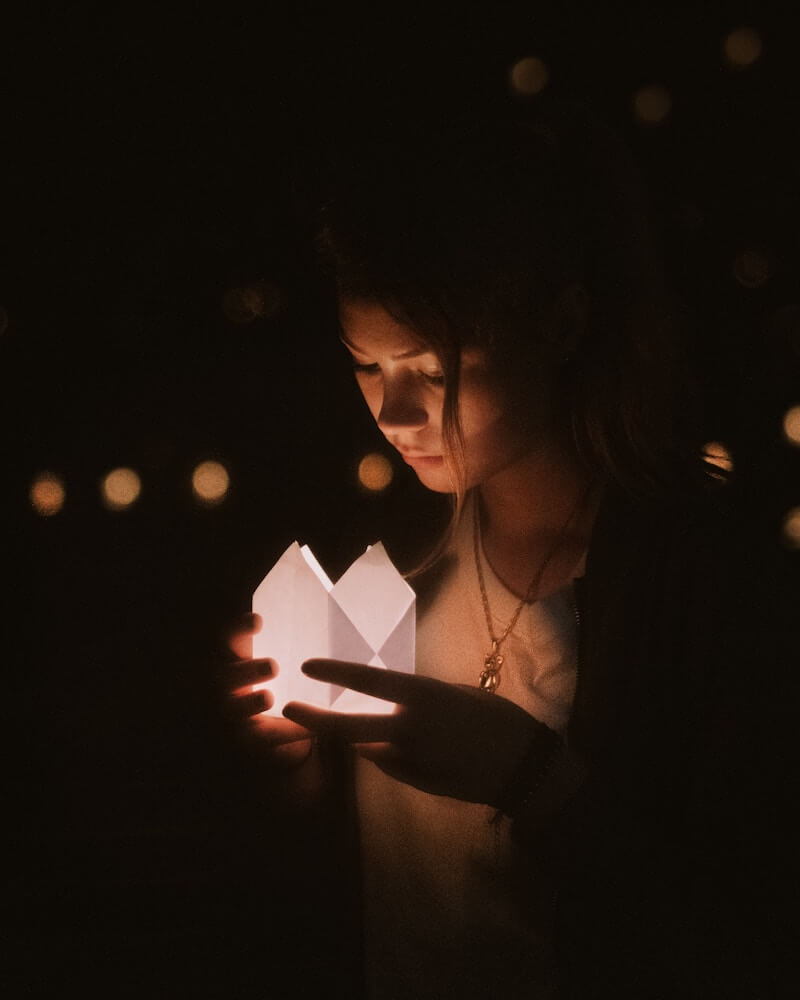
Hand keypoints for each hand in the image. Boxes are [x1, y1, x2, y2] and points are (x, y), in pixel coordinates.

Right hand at [227, 614, 311, 766]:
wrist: (294, 724)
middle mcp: (229, 685)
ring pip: (231, 710)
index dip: (238, 629)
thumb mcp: (294, 656)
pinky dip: (279, 734)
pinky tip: (303, 731)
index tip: (259, 621)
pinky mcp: (248, 741)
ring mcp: (234, 714)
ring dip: (247, 704)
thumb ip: (303, 638)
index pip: (229, 638)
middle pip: (222, 677)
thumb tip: (335, 603)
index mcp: (238, 658)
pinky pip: (258, 740)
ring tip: (267, 697)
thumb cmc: (293, 679)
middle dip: (244, 671)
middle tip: (272, 666)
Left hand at [283, 659, 554, 807]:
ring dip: (369, 739)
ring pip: (370, 749)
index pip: (367, 682)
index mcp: (423, 697)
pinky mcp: (416, 783)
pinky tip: (425, 751)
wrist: (523, 765)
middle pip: (348, 727)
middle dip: (314, 719)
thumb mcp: (455, 694)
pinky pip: (392, 765)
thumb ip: (416, 701)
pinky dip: (394, 756)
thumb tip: (387, 708)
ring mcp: (411, 760)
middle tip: (288, 708)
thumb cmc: (495, 717)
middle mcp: (409, 729)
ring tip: (409, 731)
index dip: (334, 672)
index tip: (307, 666)